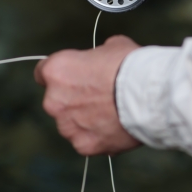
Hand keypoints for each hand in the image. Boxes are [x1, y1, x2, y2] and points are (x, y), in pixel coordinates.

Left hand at [34, 35, 141, 155]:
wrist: (148, 95)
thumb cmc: (130, 66)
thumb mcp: (112, 46)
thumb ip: (95, 57)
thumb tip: (100, 61)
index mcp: (56, 70)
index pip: (43, 73)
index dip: (61, 74)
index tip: (72, 76)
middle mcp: (54, 100)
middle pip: (57, 100)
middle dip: (73, 98)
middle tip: (99, 95)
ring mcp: (67, 126)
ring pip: (70, 123)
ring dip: (84, 119)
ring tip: (111, 113)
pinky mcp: (83, 145)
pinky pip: (86, 140)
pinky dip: (97, 136)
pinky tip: (115, 127)